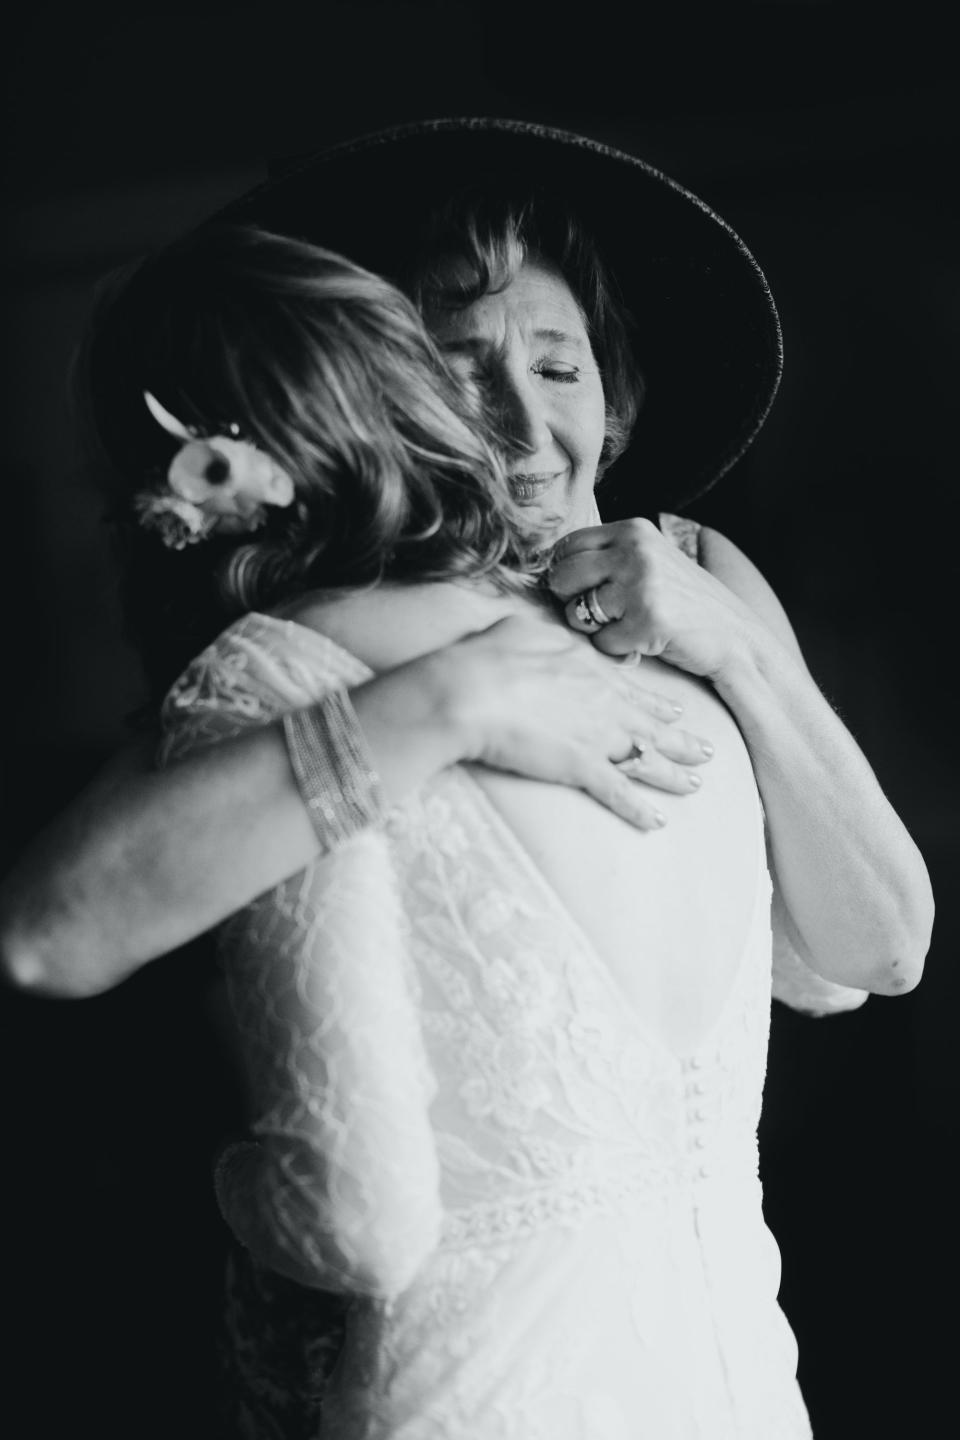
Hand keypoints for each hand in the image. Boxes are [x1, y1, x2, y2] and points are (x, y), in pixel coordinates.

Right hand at [442, 614, 713, 829]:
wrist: (469, 691)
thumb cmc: (486, 658)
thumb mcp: (523, 630)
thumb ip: (548, 638)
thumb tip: (553, 639)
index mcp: (590, 670)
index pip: (634, 691)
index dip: (658, 706)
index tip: (677, 714)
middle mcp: (604, 703)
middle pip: (653, 727)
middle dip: (683, 741)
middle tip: (708, 752)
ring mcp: (597, 736)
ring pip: (647, 760)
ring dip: (674, 775)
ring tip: (696, 785)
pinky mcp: (581, 767)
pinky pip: (619, 794)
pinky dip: (640, 811)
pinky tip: (659, 823)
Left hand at [547, 518, 760, 679]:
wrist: (736, 637)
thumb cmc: (685, 603)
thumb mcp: (650, 561)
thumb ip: (609, 556)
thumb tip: (550, 567)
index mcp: (633, 530)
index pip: (566, 546)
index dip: (567, 574)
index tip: (585, 591)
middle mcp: (635, 550)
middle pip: (562, 577)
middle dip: (573, 602)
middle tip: (605, 614)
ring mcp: (641, 584)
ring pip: (577, 613)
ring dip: (596, 629)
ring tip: (628, 626)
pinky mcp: (647, 620)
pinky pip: (601, 643)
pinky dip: (617, 651)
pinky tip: (644, 642)